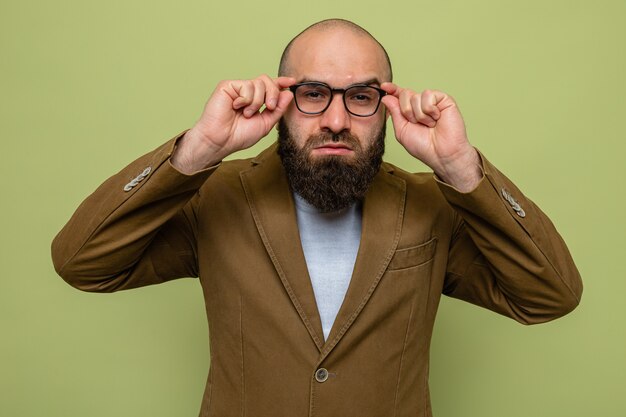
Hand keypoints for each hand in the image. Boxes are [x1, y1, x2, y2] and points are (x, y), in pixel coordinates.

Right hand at [171, 75, 294, 172]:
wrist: (222, 141)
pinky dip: (246, 100)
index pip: (270, 87)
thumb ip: (278, 109)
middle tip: (269, 107)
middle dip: (273, 93)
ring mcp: (237, 88)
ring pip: (259, 83)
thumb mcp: (266, 123)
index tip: (292, 81)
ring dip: (257, 102)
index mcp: (256, 100)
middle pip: (267, 81)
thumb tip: (288, 93)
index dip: (281, 82)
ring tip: (247, 113)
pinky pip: (247, 85)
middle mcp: (247, 92)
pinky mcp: (228, 86)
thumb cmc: (239, 135)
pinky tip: (236, 107)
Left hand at [381, 83, 481, 191]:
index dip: (392, 90)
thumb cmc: (423, 145)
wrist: (441, 153)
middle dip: (406, 111)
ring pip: (416, 97)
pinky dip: (429, 110)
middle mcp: (421, 104)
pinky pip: (428, 96)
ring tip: (429, 124)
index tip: (384, 86)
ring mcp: (433, 101)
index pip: (400, 96)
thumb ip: (394, 112)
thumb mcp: (402, 130)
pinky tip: (437, 118)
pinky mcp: (444, 99)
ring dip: (419, 115)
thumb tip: (386, 96)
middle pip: (405, 94)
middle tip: (417, 124)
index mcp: (410, 111)